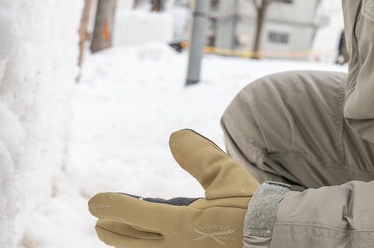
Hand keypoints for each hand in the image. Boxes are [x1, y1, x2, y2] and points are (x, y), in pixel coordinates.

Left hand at [88, 130, 259, 246]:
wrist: (278, 239)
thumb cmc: (252, 208)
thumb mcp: (226, 177)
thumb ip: (199, 157)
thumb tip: (174, 137)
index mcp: (182, 226)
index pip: (137, 215)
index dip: (113, 207)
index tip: (95, 201)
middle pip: (132, 242)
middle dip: (113, 230)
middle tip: (99, 221)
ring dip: (128, 243)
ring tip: (118, 233)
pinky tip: (149, 244)